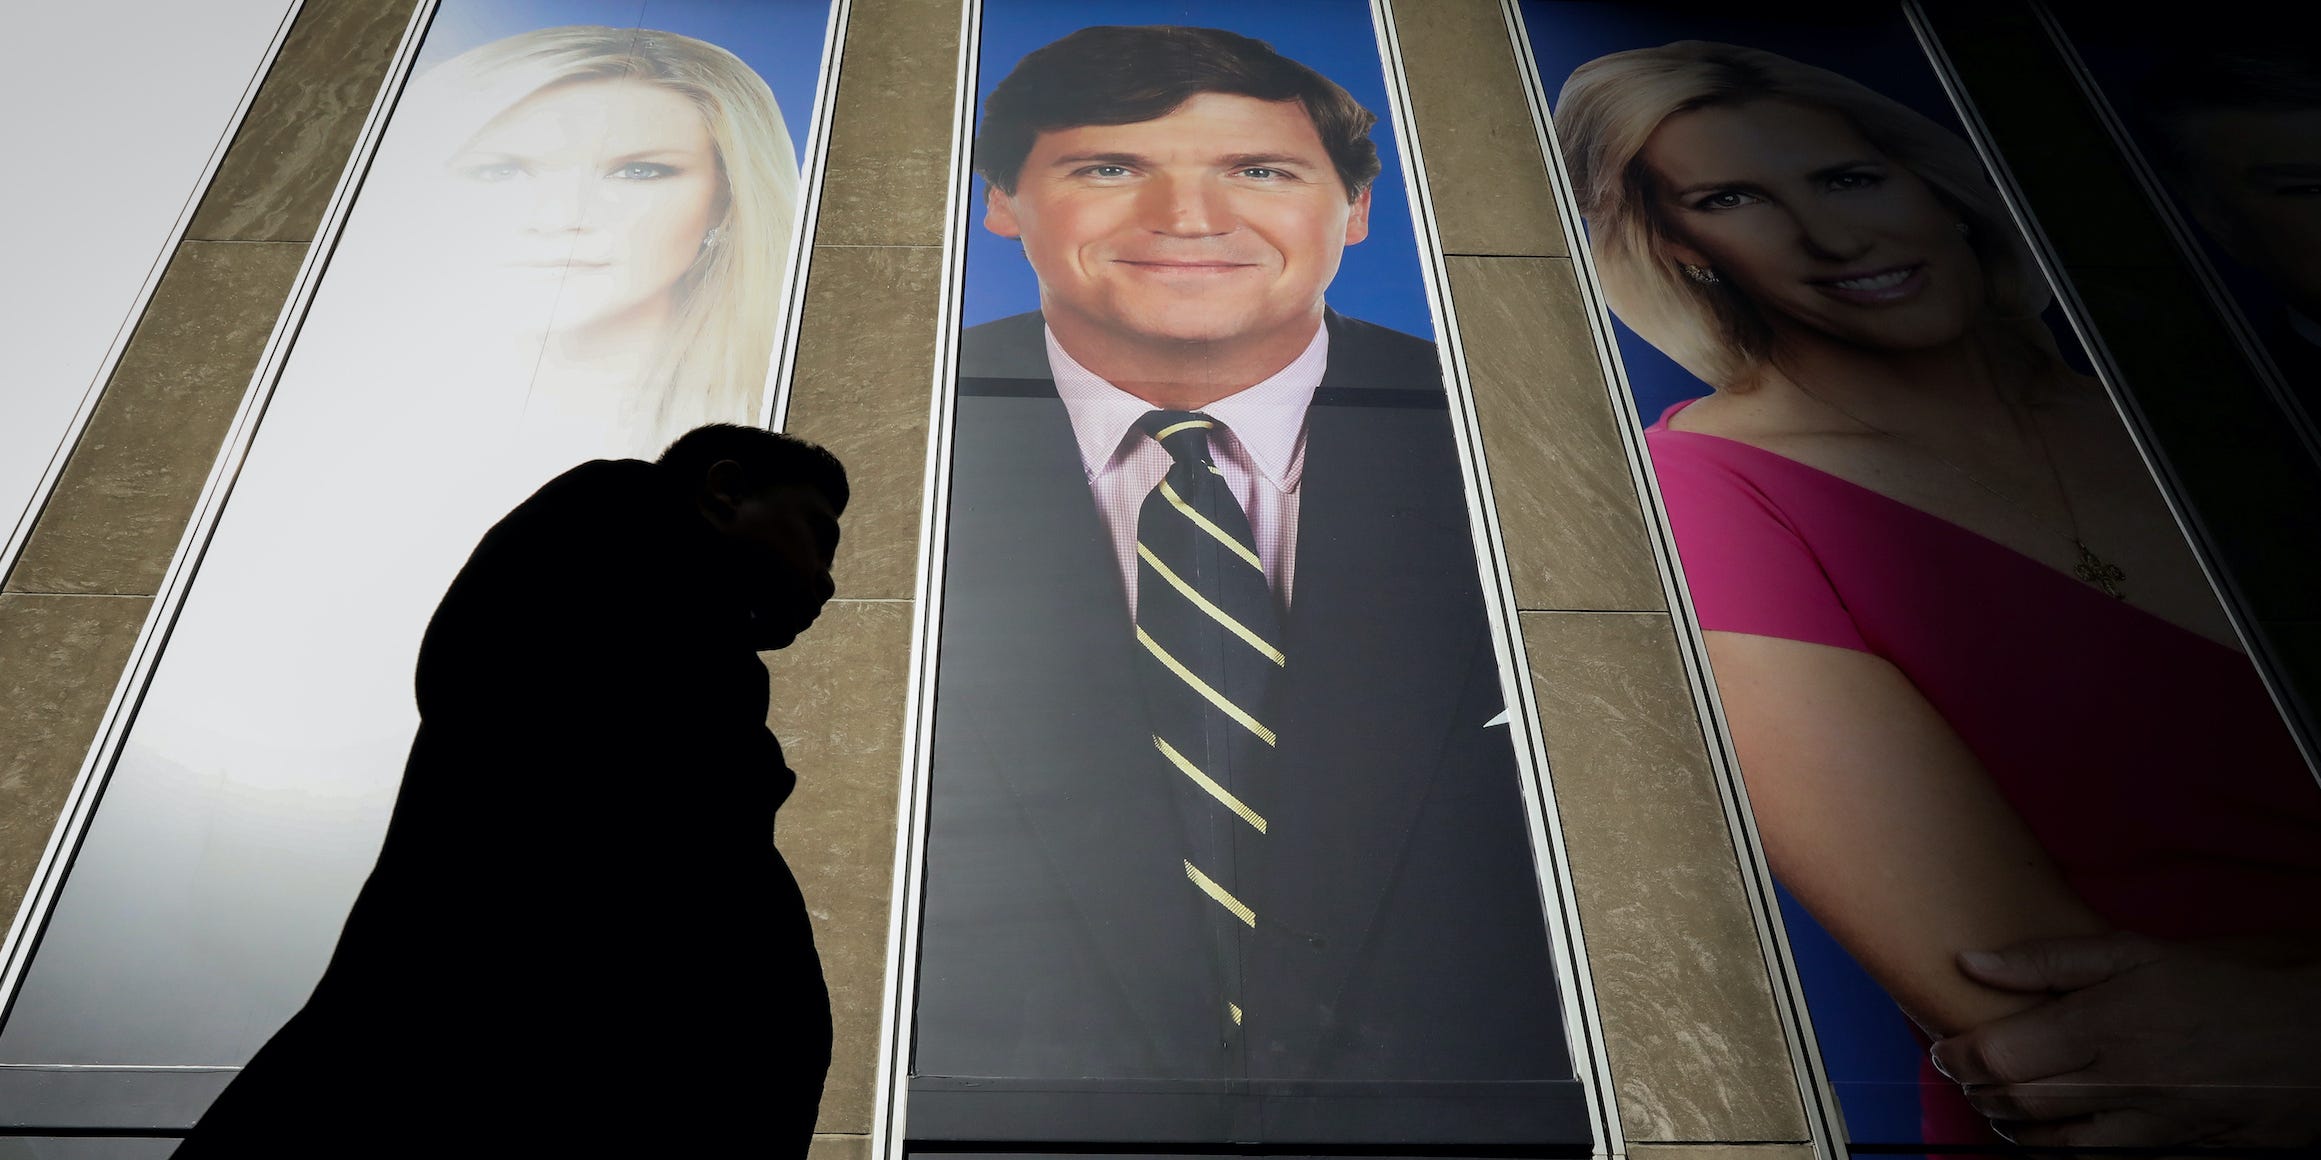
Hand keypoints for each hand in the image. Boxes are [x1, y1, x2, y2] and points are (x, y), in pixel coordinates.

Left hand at [1927, 932, 2320, 1147]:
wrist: (2311, 1034)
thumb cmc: (2223, 985)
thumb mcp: (2136, 953)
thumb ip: (2049, 959)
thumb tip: (1971, 961)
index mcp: (2101, 1023)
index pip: (1999, 1054)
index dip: (1959, 1057)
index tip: (1945, 1049)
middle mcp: (2118, 1078)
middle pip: (2017, 1101)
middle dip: (1979, 1091)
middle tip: (1966, 1075)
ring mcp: (2146, 1120)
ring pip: (2053, 1140)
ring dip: (2015, 1126)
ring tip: (2001, 1106)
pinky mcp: (2173, 1147)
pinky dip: (2064, 1151)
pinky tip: (2054, 1136)